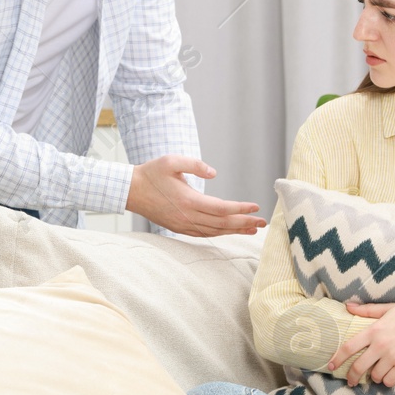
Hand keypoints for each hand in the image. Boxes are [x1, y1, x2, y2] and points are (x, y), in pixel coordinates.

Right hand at [127, 156, 268, 236]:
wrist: (131, 191)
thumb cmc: (151, 174)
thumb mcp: (172, 161)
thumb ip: (195, 165)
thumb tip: (213, 173)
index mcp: (188, 200)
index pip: (221, 208)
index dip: (240, 209)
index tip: (256, 207)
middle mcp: (188, 217)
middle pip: (222, 223)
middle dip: (245, 223)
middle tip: (263, 223)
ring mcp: (183, 225)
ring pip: (215, 231)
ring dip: (235, 230)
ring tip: (252, 229)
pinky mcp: (179, 228)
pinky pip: (204, 233)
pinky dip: (220, 233)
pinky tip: (229, 230)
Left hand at [327, 301, 394, 387]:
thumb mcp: (389, 308)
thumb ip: (368, 310)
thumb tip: (348, 306)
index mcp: (374, 330)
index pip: (348, 347)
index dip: (337, 358)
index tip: (331, 366)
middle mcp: (381, 345)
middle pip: (358, 366)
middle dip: (352, 377)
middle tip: (351, 382)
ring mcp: (393, 357)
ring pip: (375, 376)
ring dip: (374, 378)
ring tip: (376, 375)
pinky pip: (390, 381)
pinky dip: (387, 381)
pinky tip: (389, 377)